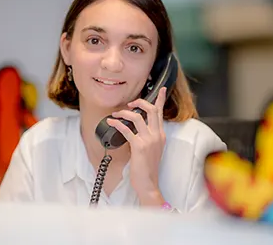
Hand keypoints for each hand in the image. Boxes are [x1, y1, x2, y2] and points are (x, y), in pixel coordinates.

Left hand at [107, 87, 166, 205]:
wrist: (148, 183)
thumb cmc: (147, 168)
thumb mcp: (152, 149)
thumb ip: (147, 137)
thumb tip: (135, 127)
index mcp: (160, 135)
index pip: (161, 113)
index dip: (161, 99)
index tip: (161, 89)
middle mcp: (156, 135)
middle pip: (151, 110)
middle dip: (139, 102)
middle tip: (130, 103)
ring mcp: (149, 140)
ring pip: (137, 117)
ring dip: (124, 113)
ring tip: (116, 114)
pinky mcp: (139, 146)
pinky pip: (126, 130)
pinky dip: (117, 123)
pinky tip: (111, 122)